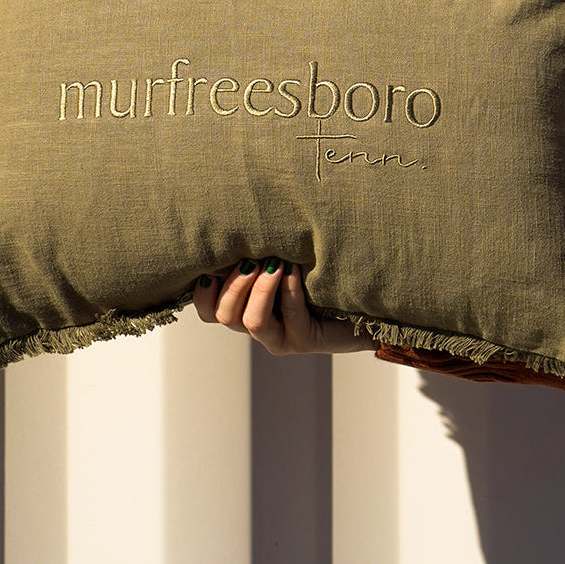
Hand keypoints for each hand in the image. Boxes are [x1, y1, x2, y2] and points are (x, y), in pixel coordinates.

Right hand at [192, 258, 379, 355]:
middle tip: (251, 259)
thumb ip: (259, 254)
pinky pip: (291, 316)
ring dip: (259, 289)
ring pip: (252, 322)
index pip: (209, 312)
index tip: (210, 268)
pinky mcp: (304, 341)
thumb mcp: (281, 262)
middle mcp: (259, 327)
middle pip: (224, 316)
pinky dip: (288, 289)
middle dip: (234, 285)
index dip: (203, 294)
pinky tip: (293, 268)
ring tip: (273, 263)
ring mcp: (280, 339)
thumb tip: (237, 221)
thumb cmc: (316, 274)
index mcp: (245, 310)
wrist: (362, 305)